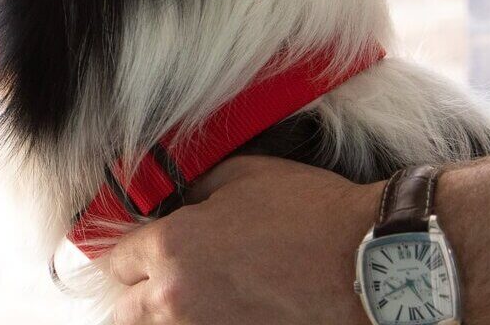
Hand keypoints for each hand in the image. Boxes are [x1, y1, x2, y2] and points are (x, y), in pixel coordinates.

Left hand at [106, 156, 384, 324]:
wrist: (374, 265)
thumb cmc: (315, 219)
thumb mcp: (243, 179)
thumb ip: (195, 191)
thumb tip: (178, 201)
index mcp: (170, 248)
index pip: (115, 261)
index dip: (129, 254)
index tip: (140, 256)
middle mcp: (176, 298)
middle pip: (126, 311)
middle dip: (139, 295)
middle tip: (162, 285)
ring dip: (165, 318)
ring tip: (193, 305)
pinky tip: (222, 315)